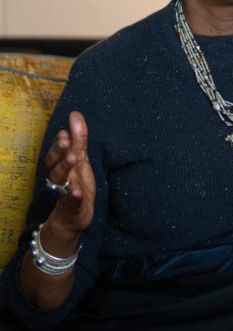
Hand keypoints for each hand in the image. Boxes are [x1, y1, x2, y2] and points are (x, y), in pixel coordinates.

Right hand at [45, 111, 95, 233]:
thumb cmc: (76, 183)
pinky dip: (73, 196)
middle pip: (55, 163)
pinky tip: (76, 191)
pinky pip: (71, 201)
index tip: (64, 133)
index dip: (59, 143)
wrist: (72, 217)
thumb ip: (78, 138)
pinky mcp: (73, 206)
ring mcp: (65, 192)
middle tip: (66, 142)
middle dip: (59, 152)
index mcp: (61, 165)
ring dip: (66, 168)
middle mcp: (61, 177)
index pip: (56, 152)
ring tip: (73, 158)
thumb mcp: (80, 159)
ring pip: (61, 179)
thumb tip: (75, 113)